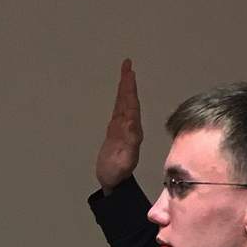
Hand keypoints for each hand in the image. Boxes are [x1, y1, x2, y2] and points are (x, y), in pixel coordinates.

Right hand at [96, 58, 143, 192]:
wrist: (114, 182)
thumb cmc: (117, 174)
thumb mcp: (123, 162)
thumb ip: (128, 146)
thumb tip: (132, 131)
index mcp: (132, 131)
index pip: (132, 105)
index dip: (130, 89)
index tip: (130, 73)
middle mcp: (129, 126)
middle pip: (129, 100)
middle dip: (128, 82)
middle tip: (127, 64)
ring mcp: (123, 128)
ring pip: (124, 103)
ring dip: (125, 87)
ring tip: (126, 71)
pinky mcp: (116, 130)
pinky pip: (119, 110)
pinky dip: (120, 98)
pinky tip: (121, 90)